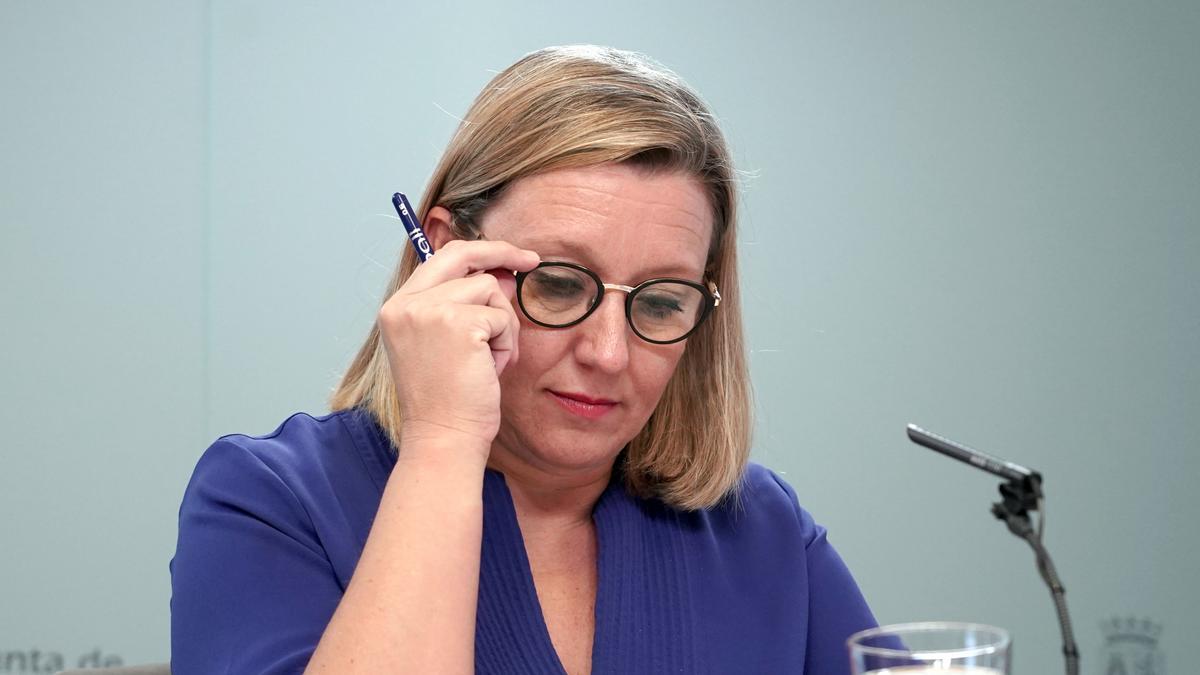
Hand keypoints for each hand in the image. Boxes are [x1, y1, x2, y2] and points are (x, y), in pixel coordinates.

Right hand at [378, 239, 539, 457]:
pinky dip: (506, 344)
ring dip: (501, 325)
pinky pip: (501, 317)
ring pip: (490, 288)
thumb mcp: (446, 346)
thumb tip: (501, 274)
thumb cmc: (448, 402)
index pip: (439, 260)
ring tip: (487, 361)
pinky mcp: (457, 323)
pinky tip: (489, 370)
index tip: (507, 257)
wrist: (444, 439)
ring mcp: (429, 311)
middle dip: (502, 252)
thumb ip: (463, 306)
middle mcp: (406, 304)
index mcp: (397, 309)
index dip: (477, 254)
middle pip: (461, 254)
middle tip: (532, 261)